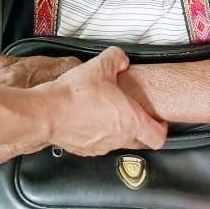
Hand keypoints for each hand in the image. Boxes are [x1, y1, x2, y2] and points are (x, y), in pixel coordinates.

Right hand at [0, 46, 166, 168]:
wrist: (48, 112)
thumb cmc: (76, 94)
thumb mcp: (101, 64)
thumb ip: (117, 59)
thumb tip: (120, 60)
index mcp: (130, 121)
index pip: (158, 137)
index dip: (161, 128)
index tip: (158, 120)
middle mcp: (118, 138)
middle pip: (139, 142)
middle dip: (140, 129)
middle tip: (133, 113)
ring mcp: (101, 147)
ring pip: (117, 142)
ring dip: (116, 129)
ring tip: (107, 111)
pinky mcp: (83, 149)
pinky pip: (97, 143)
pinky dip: (97, 132)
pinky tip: (88, 116)